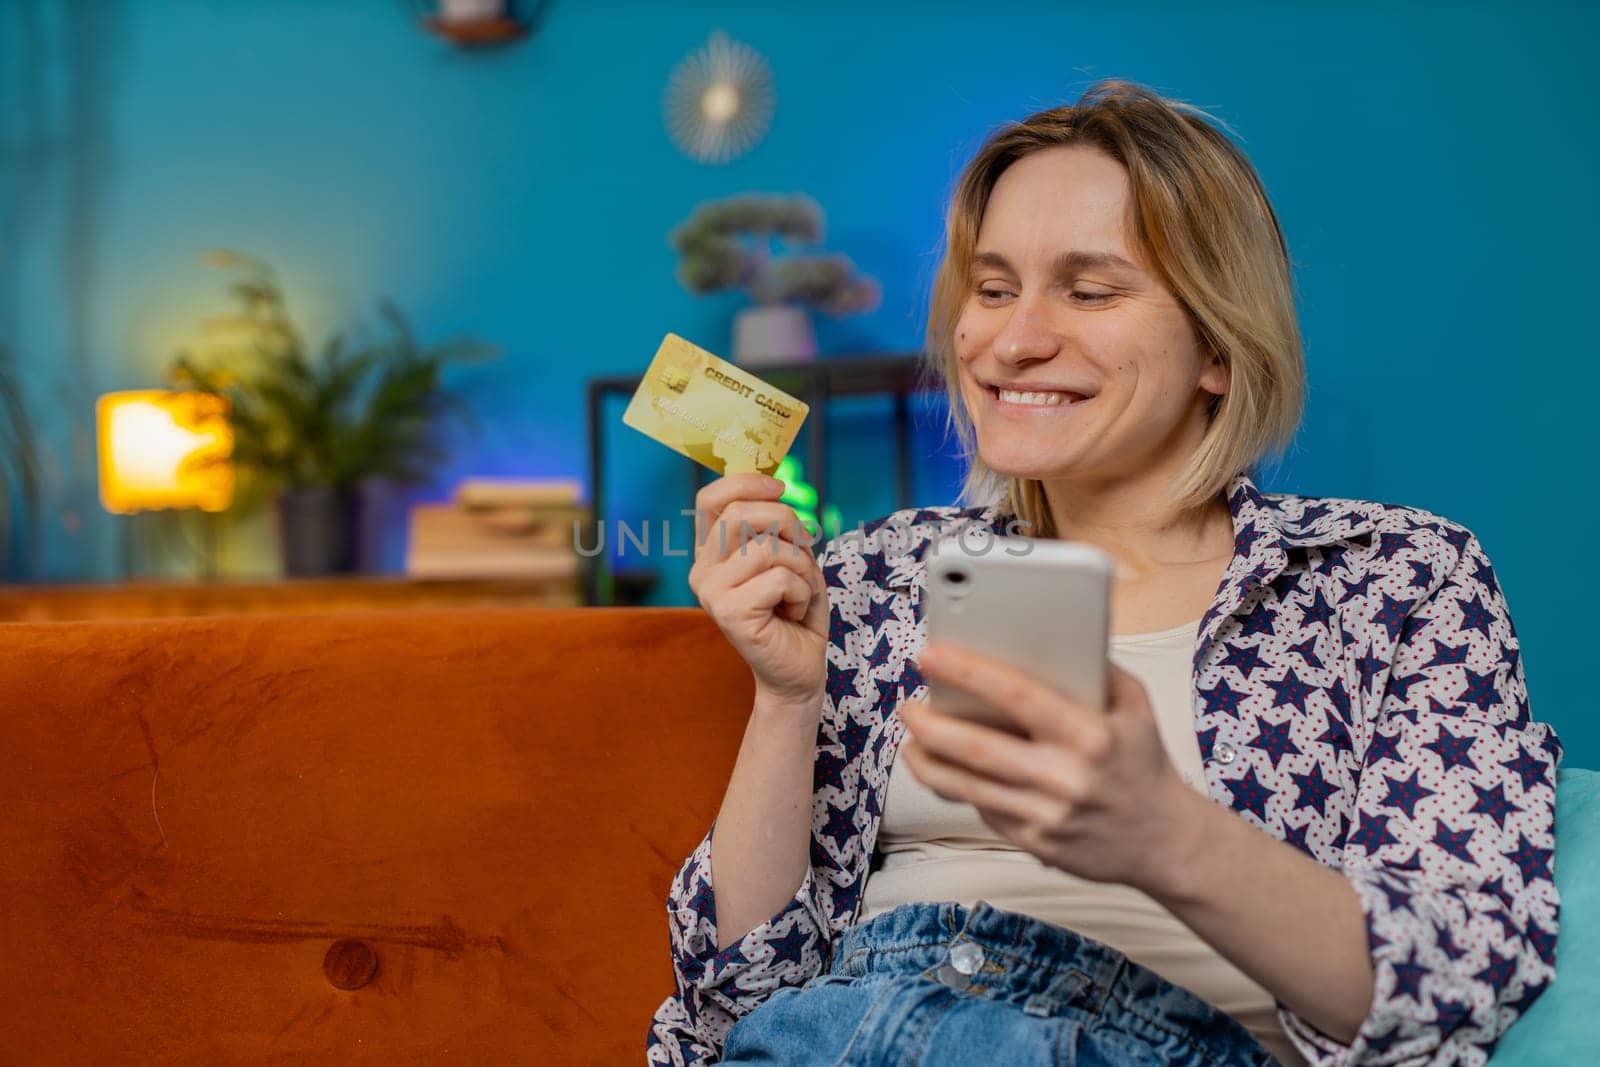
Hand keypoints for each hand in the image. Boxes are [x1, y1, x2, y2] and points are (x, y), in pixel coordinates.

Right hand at [686, 472, 828, 712]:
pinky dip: (802, 591)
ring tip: (799, 590)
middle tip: (805, 548)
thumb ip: (773, 524)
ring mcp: (711, 593)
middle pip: (741, 514)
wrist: (798, 668)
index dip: (746, 483)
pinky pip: (779, 578)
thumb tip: (774, 485)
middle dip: (788, 523)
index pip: (711, 498)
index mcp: (711, 553)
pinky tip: (794, 611)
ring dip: (801, 566)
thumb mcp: (788, 555)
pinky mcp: (729, 613)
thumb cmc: (795, 608)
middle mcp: (702, 571)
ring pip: (766, 547)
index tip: (780, 488)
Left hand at [896, 640, 1202, 893]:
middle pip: (976, 748)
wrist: (1166, 841)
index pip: (1018, 695)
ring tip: (911, 738)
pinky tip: (944, 768)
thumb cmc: (1144, 764)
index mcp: (1091, 736)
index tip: (931, 655)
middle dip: (930, 724)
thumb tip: (1043, 636)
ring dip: (927, 760)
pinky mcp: (1035, 844)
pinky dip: (959, 786)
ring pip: (967, 786)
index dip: (968, 671)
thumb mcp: (1135, 706)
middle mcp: (1066, 778)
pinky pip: (984, 809)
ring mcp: (1048, 816)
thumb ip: (1095, 669)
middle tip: (908, 705)